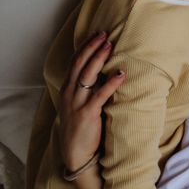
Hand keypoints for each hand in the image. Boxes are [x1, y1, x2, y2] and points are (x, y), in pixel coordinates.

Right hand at [58, 32, 124, 171]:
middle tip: (104, 34)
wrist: (76, 154)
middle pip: (80, 64)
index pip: (74, 63)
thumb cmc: (83, 128)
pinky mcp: (87, 114)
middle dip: (92, 47)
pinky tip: (121, 74)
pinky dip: (110, 83)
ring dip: (99, 58)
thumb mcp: (81, 104)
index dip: (85, 47)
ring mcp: (76, 104)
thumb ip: (88, 89)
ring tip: (110, 45)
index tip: (96, 34)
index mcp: (67, 90)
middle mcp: (69, 94)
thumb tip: (104, 72)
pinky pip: (99, 95)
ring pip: (87, 75)